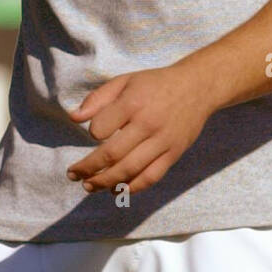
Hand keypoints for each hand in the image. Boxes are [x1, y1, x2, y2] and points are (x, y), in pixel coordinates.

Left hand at [64, 61, 215, 196]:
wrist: (198, 88)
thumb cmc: (155, 84)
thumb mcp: (125, 81)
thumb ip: (98, 99)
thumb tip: (73, 118)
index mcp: (133, 103)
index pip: (101, 128)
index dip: (92, 133)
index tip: (92, 134)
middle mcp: (147, 124)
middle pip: (112, 154)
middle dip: (89, 168)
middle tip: (73, 175)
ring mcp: (162, 141)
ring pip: (130, 170)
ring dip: (106, 182)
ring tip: (89, 186)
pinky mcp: (173, 154)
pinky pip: (151, 177)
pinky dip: (132, 187)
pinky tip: (117, 190)